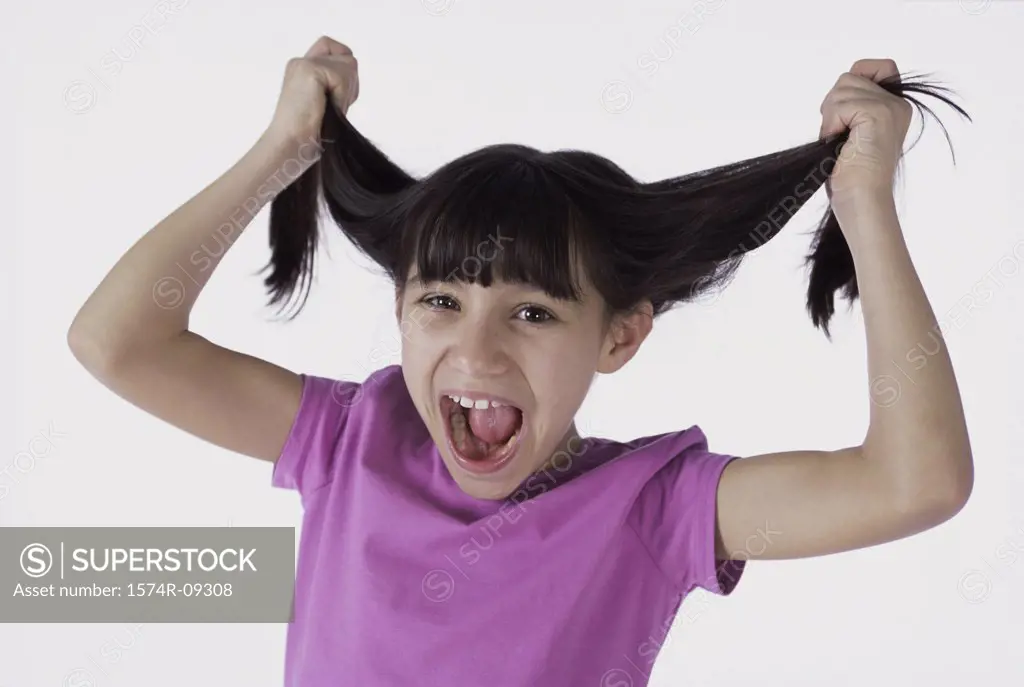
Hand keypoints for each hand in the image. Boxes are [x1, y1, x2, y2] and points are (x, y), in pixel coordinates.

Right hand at [266, 36, 358, 144]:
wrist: (290, 145)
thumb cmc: (309, 134)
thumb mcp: (326, 103)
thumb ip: (334, 84)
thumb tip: (352, 72)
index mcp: (302, 70)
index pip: (335, 49)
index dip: (344, 71)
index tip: (337, 98)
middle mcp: (301, 62)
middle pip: (347, 56)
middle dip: (349, 84)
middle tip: (333, 106)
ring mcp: (304, 63)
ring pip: (350, 64)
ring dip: (346, 92)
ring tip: (329, 108)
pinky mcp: (309, 69)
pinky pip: (343, 77)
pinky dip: (342, 97)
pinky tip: (327, 109)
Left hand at [818, 59, 912, 209]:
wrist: (862, 201)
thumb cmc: (851, 177)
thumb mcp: (852, 133)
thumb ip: (852, 107)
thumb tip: (836, 91)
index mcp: (895, 107)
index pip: (873, 67)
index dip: (853, 80)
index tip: (844, 115)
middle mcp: (897, 104)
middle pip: (848, 77)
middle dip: (833, 107)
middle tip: (839, 136)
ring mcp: (890, 107)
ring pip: (842, 86)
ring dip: (831, 118)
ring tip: (841, 143)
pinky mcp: (878, 113)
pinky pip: (840, 104)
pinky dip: (832, 125)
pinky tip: (841, 144)